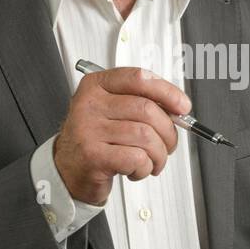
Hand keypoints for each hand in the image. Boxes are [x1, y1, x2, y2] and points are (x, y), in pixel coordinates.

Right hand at [52, 66, 191, 205]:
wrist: (67, 170)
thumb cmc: (96, 140)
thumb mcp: (114, 112)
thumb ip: (142, 104)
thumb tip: (179, 109)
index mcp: (97, 85)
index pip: (138, 78)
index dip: (167, 91)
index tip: (182, 107)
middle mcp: (90, 103)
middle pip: (147, 109)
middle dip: (168, 132)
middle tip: (168, 145)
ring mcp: (88, 129)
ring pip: (145, 136)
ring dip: (158, 154)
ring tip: (152, 162)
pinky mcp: (92, 155)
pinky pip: (136, 158)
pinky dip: (144, 168)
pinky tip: (136, 170)